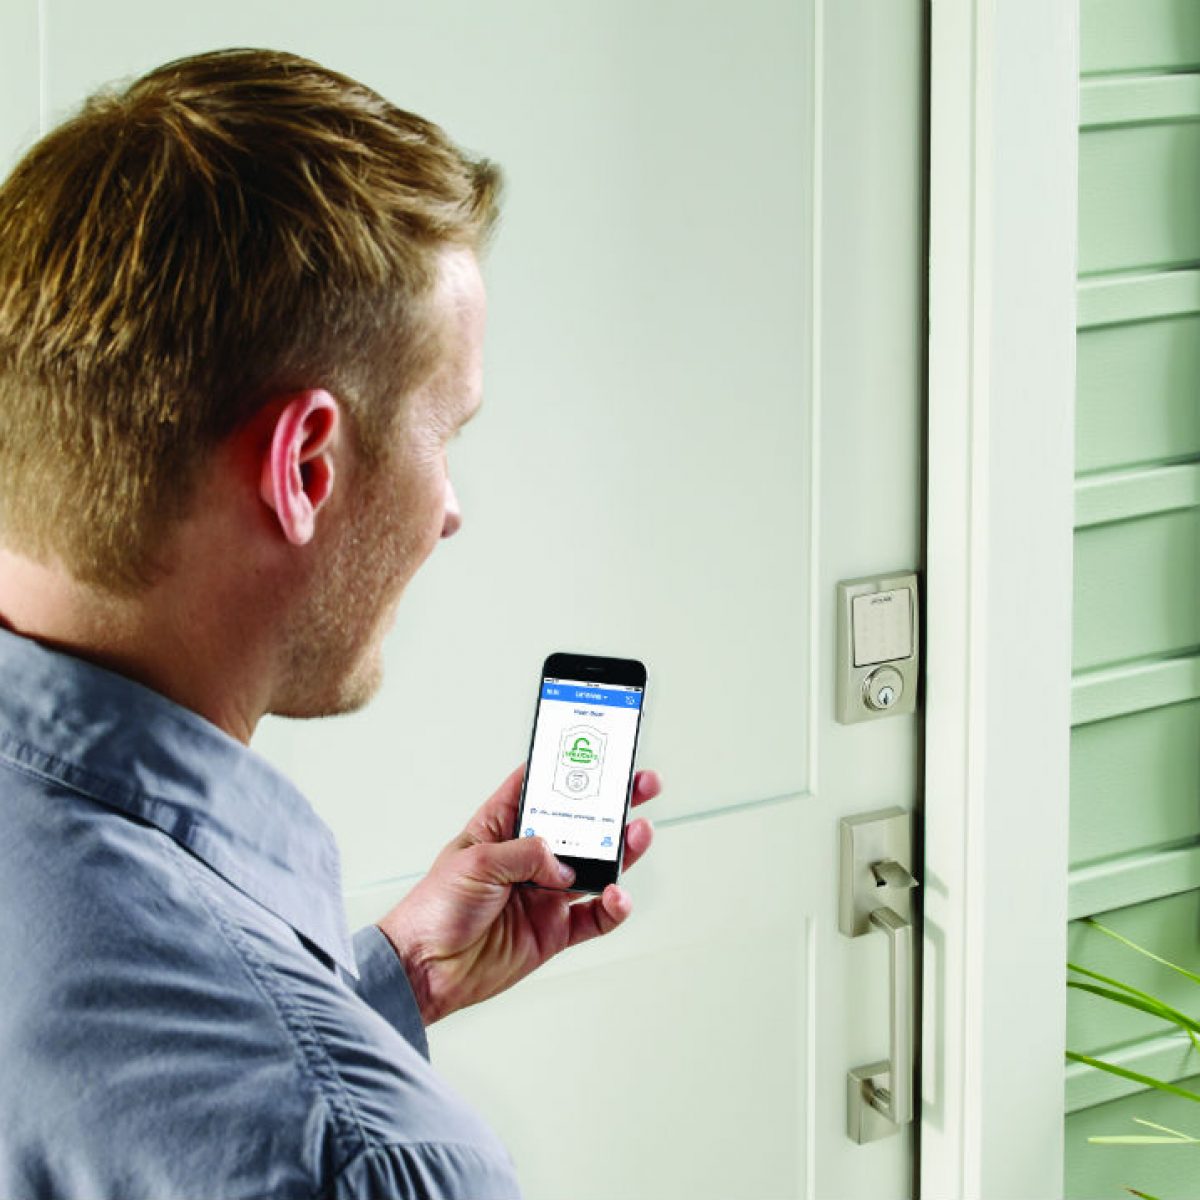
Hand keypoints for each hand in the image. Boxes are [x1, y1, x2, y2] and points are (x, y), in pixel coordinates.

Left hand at [375, 765, 658, 1024]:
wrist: (425, 971)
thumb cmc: (433, 910)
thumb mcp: (475, 863)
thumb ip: (525, 853)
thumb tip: (563, 861)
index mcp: (501, 828)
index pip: (538, 788)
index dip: (565, 768)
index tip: (596, 750)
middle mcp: (528, 858)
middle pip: (580, 825)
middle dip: (611, 804)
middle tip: (640, 785)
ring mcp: (545, 894)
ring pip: (597, 866)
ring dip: (622, 850)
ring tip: (638, 833)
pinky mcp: (554, 931)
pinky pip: (595, 916)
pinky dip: (613, 907)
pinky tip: (618, 896)